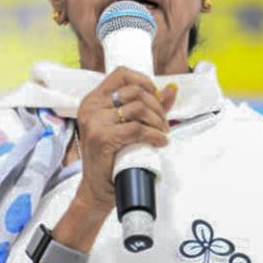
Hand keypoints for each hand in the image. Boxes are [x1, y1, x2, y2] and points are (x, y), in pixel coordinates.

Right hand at [72, 67, 176, 214]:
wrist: (97, 188)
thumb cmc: (111, 157)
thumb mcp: (126, 126)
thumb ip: (149, 106)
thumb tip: (171, 89)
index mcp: (94, 99)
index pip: (122, 74)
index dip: (144, 81)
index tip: (156, 97)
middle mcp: (91, 106)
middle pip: (135, 91)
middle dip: (157, 106)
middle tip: (163, 123)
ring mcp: (94, 121)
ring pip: (138, 108)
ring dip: (157, 121)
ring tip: (161, 133)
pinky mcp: (102, 137)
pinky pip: (138, 129)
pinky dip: (155, 135)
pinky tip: (159, 142)